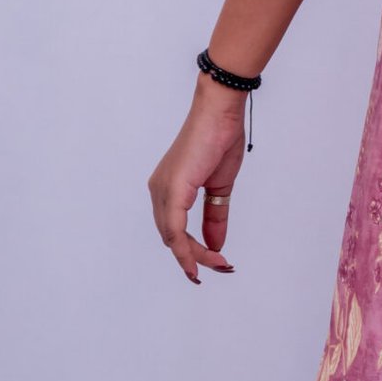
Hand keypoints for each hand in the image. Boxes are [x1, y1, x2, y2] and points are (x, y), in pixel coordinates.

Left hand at [148, 76, 248, 281]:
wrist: (220, 114)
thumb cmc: (220, 140)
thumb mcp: (220, 187)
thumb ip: (215, 216)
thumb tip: (216, 244)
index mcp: (168, 189)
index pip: (176, 230)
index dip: (194, 250)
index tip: (217, 262)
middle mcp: (159, 191)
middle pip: (172, 237)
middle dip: (196, 257)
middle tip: (222, 266)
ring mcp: (163, 190)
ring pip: (172, 237)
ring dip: (195, 255)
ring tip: (219, 263)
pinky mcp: (173, 189)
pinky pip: (174, 228)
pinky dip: (187, 248)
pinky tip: (202, 258)